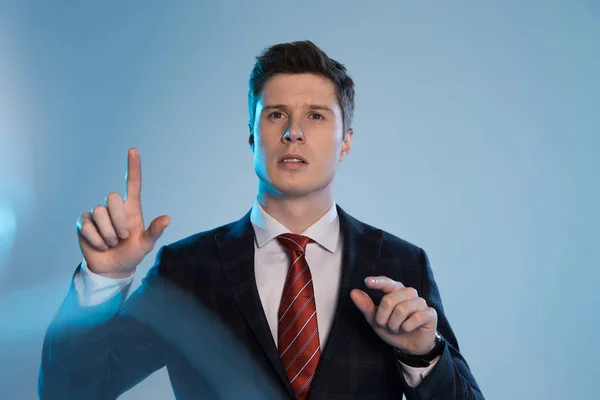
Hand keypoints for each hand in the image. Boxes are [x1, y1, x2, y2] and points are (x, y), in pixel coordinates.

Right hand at [76, 148, 169, 277]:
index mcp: (131, 208)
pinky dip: (96, 239)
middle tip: (122, 237)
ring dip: (108, 233)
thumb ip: (154, 231)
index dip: (133, 167)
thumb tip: (167, 219)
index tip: (133, 150)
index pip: (132, 183)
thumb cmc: (132, 253)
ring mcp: (98, 214)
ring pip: (100, 212)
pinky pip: (88, 226)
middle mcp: (114, 208)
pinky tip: (100, 245)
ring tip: (112, 242)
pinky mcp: (84, 222)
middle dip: (118, 220)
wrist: (112, 268)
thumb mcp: (145, 245)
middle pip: (112, 197)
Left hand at [350, 276, 437, 355]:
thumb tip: (353, 292)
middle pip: (389, 300)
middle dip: (383, 318)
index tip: (367, 282)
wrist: (410, 346)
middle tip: (387, 325)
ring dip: (395, 324)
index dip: (378, 282)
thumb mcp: (376, 320)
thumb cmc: (393, 328)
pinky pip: (415, 318)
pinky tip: (408, 329)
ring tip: (397, 328)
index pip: (387, 282)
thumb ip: (366, 306)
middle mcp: (409, 293)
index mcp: (395, 291)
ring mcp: (421, 302)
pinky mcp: (430, 313)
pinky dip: (406, 327)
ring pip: (401, 310)